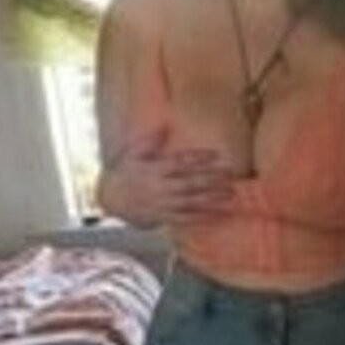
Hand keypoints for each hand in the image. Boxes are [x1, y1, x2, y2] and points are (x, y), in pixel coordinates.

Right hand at [98, 128, 236, 227]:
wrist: (111, 199)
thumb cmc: (125, 172)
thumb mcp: (133, 152)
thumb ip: (150, 140)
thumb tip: (165, 124)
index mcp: (155, 168)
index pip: (181, 162)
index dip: (200, 158)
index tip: (218, 154)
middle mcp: (161, 187)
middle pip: (191, 182)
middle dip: (213, 179)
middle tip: (232, 174)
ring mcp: (164, 204)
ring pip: (193, 202)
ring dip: (214, 199)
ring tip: (232, 194)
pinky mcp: (165, 218)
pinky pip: (188, 219)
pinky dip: (205, 217)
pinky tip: (220, 214)